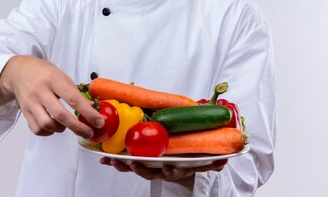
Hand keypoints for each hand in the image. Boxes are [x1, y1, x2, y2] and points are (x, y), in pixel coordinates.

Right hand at [0, 56, 103, 138]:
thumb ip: (74, 91)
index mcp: (53, 79)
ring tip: (66, 125)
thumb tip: (92, 107)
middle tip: (89, 132)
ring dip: (61, 129)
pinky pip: (37, 129)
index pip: (73, 99)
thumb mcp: (61, 75)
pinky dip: (48, 132)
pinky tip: (53, 127)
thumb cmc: (43, 72)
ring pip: (46, 124)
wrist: (18, 71)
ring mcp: (31, 102)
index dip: (88, 112)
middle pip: (60, 114)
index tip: (98, 121)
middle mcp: (40, 91)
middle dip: (78, 127)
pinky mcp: (24, 112)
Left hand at [99, 157, 227, 186]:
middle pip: (149, 171)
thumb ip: (213, 161)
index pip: (173, 171)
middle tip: (132, 163)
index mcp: (176, 166)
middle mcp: (160, 168)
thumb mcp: (202, 160)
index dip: (170, 170)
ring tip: (112, 161)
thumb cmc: (188, 156)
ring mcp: (148, 166)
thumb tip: (224, 160)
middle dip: (138, 168)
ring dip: (122, 165)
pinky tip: (102, 158)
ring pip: (134, 167)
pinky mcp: (137, 160)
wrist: (180, 160)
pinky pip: (124, 162)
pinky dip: (113, 161)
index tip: (168, 167)